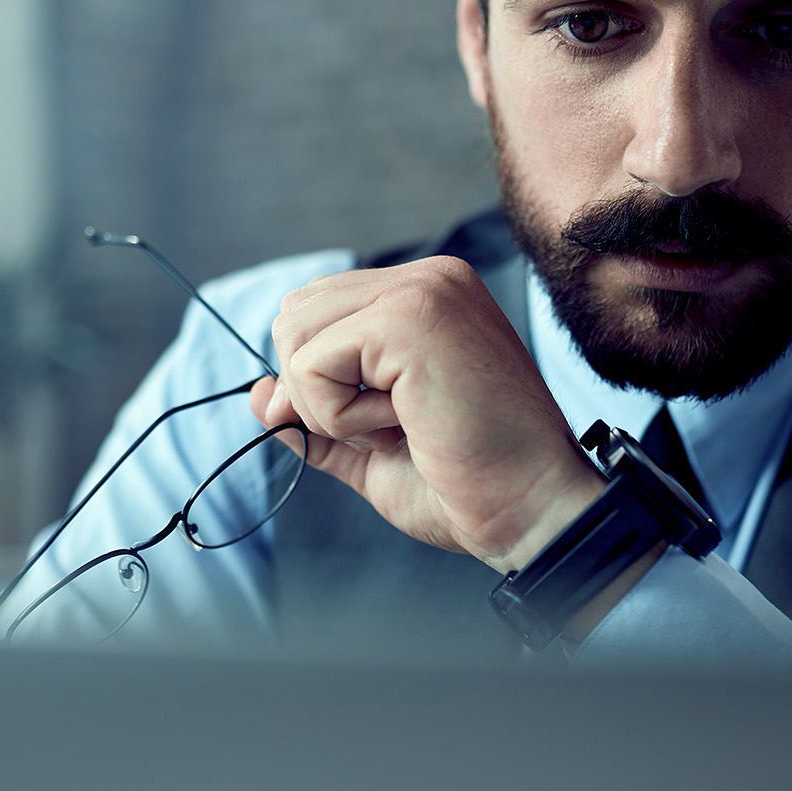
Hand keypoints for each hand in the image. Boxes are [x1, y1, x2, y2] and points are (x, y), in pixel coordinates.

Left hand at [249, 255, 606, 574]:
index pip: (319, 310)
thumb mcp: (374, 448)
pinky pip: (311, 367)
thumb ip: (316, 416)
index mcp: (430, 296)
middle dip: (313, 388)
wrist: (534, 513)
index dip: (312, 377)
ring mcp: (423, 290)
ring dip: (327, 403)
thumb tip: (258, 394)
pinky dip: (339, 416)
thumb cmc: (473, 486)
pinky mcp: (410, 317)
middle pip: (294, 313)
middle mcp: (430, 278)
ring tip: (401, 425)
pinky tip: (406, 425)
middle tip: (389, 428)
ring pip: (295, 334)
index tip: (366, 425)